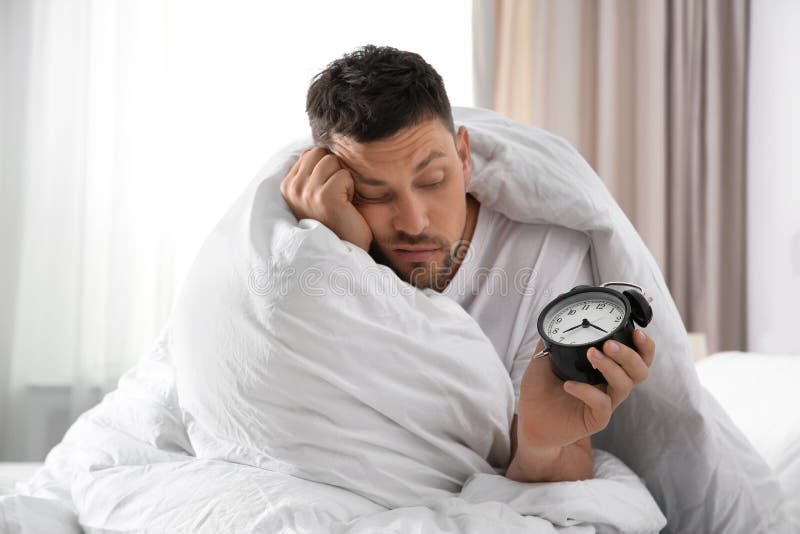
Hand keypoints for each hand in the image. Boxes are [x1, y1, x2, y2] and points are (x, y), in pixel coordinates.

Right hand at [280, 147, 372, 251]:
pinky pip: (344, 174)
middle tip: (336, 197)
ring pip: (332, 160)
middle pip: (320, 153)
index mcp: (287, 186)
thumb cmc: (335, 223)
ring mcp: (306, 192)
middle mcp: (292, 188)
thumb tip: (312, 148)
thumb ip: (310, 172)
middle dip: (334, 170)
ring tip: (340, 202)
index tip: (327, 193)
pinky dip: (351, 188)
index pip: (310, 154)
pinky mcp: (323, 196)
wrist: (343, 253)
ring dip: (343, 179)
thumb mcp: (315, 195)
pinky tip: (346, 207)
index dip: (326, 170)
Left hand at [516, 330, 655, 450]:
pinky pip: (602, 405)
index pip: (636, 357)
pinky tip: (568, 385)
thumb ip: (553, 340)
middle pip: (639, 371)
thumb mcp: (543, 359)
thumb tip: (555, 321)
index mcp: (605, 370)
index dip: (644, 346)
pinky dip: (587, 392)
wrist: (527, 419)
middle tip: (610, 344)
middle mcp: (609, 386)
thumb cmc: (539, 390)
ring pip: (624, 385)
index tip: (637, 332)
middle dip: (629, 355)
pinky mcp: (596, 419)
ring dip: (611, 367)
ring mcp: (605, 403)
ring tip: (591, 354)